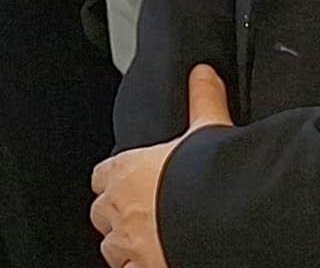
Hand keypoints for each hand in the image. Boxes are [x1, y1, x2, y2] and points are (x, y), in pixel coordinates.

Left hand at [89, 65, 231, 266]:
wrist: (218, 222)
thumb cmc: (205, 176)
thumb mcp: (205, 131)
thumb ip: (202, 101)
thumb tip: (205, 72)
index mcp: (125, 171)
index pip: (100, 176)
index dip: (112, 182)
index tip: (126, 186)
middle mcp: (118, 209)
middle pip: (101, 215)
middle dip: (116, 218)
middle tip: (141, 220)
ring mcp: (129, 245)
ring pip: (112, 250)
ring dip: (126, 248)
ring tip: (149, 247)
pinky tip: (157, 263)